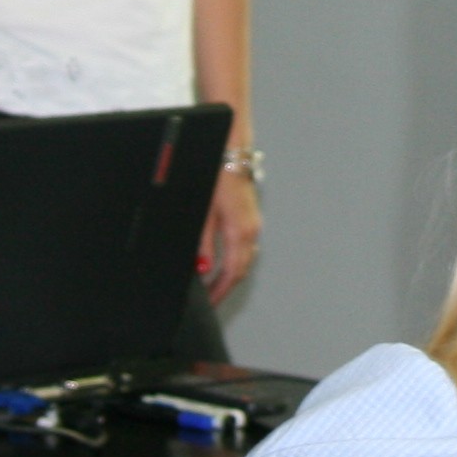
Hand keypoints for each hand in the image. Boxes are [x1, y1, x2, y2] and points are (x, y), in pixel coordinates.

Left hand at [201, 170, 261, 303]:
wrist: (232, 153)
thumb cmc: (217, 176)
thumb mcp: (204, 213)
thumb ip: (204, 243)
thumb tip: (203, 268)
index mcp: (239, 232)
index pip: (232, 273)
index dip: (220, 291)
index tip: (210, 302)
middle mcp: (251, 231)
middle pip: (242, 270)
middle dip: (226, 287)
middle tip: (211, 299)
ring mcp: (253, 224)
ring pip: (246, 259)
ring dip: (232, 274)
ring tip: (215, 285)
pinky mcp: (251, 218)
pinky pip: (247, 248)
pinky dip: (236, 260)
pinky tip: (224, 263)